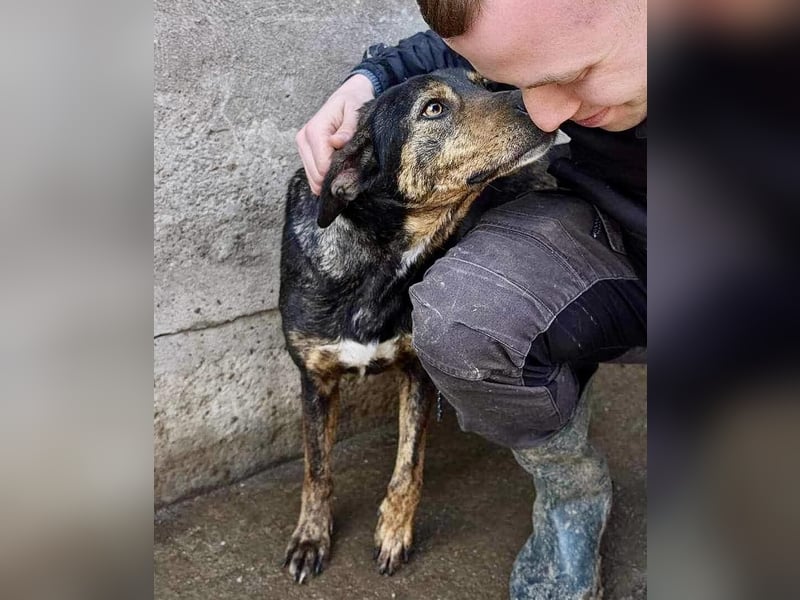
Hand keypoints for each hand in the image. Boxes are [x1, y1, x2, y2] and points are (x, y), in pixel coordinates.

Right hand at [295, 74, 374, 194]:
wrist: (348, 96)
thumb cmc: (354, 103)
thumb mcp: (356, 111)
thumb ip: (348, 129)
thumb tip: (337, 142)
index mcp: (314, 130)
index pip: (322, 167)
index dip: (340, 173)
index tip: (356, 169)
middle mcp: (303, 139)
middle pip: (316, 176)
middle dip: (336, 178)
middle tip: (354, 170)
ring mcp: (302, 147)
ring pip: (313, 179)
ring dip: (331, 179)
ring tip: (347, 168)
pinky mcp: (305, 153)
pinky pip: (313, 176)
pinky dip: (327, 178)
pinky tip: (339, 169)